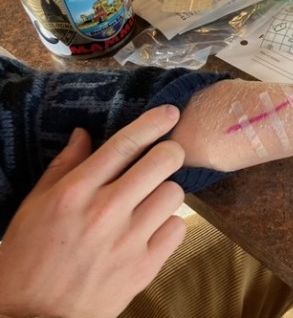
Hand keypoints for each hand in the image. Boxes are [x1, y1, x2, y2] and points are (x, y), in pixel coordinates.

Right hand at [0, 105, 186, 317]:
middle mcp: (106, 211)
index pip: (125, 144)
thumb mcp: (34, 207)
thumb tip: (85, 134)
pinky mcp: (145, 266)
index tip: (170, 112)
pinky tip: (151, 230)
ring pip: (175, 192)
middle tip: (164, 158)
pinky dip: (168, 225)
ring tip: (150, 201)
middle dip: (169, 152)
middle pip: (163, 161)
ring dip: (166, 191)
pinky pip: (178, 227)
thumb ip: (64, 167)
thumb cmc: (28, 260)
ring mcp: (129, 240)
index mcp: (75, 192)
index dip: (153, 123)